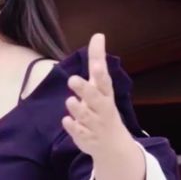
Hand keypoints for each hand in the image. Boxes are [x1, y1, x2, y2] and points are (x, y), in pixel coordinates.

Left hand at [63, 34, 133, 157]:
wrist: (113, 144)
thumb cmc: (103, 106)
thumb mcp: (101, 84)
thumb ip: (97, 61)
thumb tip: (98, 35)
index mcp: (105, 94)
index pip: (105, 83)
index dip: (100, 74)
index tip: (95, 65)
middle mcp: (102, 108)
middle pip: (95, 99)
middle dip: (85, 90)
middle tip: (72, 79)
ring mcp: (95, 124)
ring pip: (86, 117)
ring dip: (78, 109)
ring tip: (70, 100)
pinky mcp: (86, 137)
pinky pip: (80, 133)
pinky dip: (73, 128)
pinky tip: (66, 121)